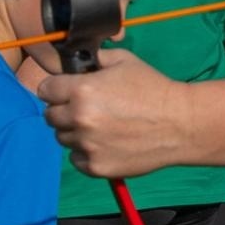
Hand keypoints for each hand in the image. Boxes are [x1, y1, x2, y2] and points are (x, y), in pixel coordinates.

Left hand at [39, 50, 189, 177]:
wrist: (180, 123)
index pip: (45, 90)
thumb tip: (77, 62)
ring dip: (76, 132)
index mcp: (82, 90)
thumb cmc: (154, 89)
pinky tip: (108, 142)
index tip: (66, 91)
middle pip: (50, 116)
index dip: (56, 88)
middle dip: (65, 110)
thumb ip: (95, 59)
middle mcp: (79, 118)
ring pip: (63, 138)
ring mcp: (86, 145)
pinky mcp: (95, 166)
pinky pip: (77, 158)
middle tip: (88, 109)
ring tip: (103, 126)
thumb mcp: (125, 61)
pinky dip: (87, 152)